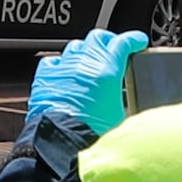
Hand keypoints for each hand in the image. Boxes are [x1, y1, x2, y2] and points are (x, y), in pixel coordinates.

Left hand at [29, 28, 143, 139]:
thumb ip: (125, 101)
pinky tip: (64, 71)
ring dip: (85, 52)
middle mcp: (84, 64)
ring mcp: (64, 68)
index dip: (133, 39)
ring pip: (76, 46)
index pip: (123, 43)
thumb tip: (130, 104)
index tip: (137, 41)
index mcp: (107, 71)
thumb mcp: (121, 117)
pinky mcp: (45, 78)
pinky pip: (53, 61)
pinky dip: (61, 63)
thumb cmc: (91, 135)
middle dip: (108, 41)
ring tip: (90, 63)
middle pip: (97, 38)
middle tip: (113, 49)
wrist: (62, 143)